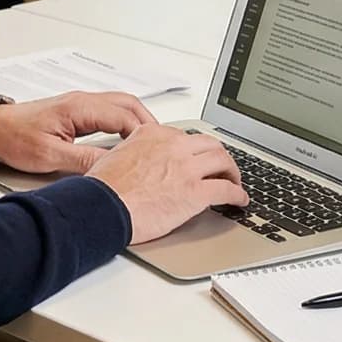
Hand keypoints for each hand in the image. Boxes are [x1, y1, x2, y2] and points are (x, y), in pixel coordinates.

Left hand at [0, 90, 157, 175]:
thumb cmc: (15, 138)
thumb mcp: (50, 156)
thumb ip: (83, 161)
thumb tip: (111, 167)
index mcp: (79, 108)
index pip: (123, 115)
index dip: (143, 133)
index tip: (155, 149)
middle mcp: (83, 101)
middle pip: (128, 104)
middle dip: (148, 123)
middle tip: (161, 144)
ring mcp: (80, 103)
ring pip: (120, 105)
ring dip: (137, 120)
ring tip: (149, 142)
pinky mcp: (76, 110)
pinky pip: (109, 110)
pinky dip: (124, 121)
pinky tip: (127, 137)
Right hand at [89, 124, 247, 243]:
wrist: (102, 207)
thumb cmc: (103, 189)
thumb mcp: (116, 155)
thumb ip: (135, 151)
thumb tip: (139, 161)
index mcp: (153, 134)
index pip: (185, 137)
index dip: (195, 150)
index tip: (198, 158)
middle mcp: (173, 146)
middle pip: (209, 144)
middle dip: (219, 156)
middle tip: (222, 167)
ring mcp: (186, 168)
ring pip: (223, 161)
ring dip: (232, 172)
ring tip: (234, 181)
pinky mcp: (195, 193)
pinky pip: (227, 190)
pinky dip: (238, 194)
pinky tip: (239, 200)